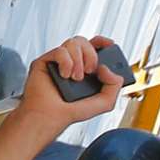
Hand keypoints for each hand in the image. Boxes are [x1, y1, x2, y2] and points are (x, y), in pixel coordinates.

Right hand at [8, 35, 123, 136]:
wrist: (51, 117)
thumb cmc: (71, 112)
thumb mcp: (104, 103)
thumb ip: (114, 86)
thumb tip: (107, 69)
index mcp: (85, 68)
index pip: (94, 46)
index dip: (103, 42)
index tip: (110, 45)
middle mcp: (72, 63)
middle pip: (84, 42)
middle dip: (91, 55)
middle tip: (90, 71)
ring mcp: (58, 61)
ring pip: (73, 42)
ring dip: (78, 61)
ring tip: (75, 78)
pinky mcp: (45, 61)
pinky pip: (60, 50)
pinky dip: (66, 63)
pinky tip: (64, 76)